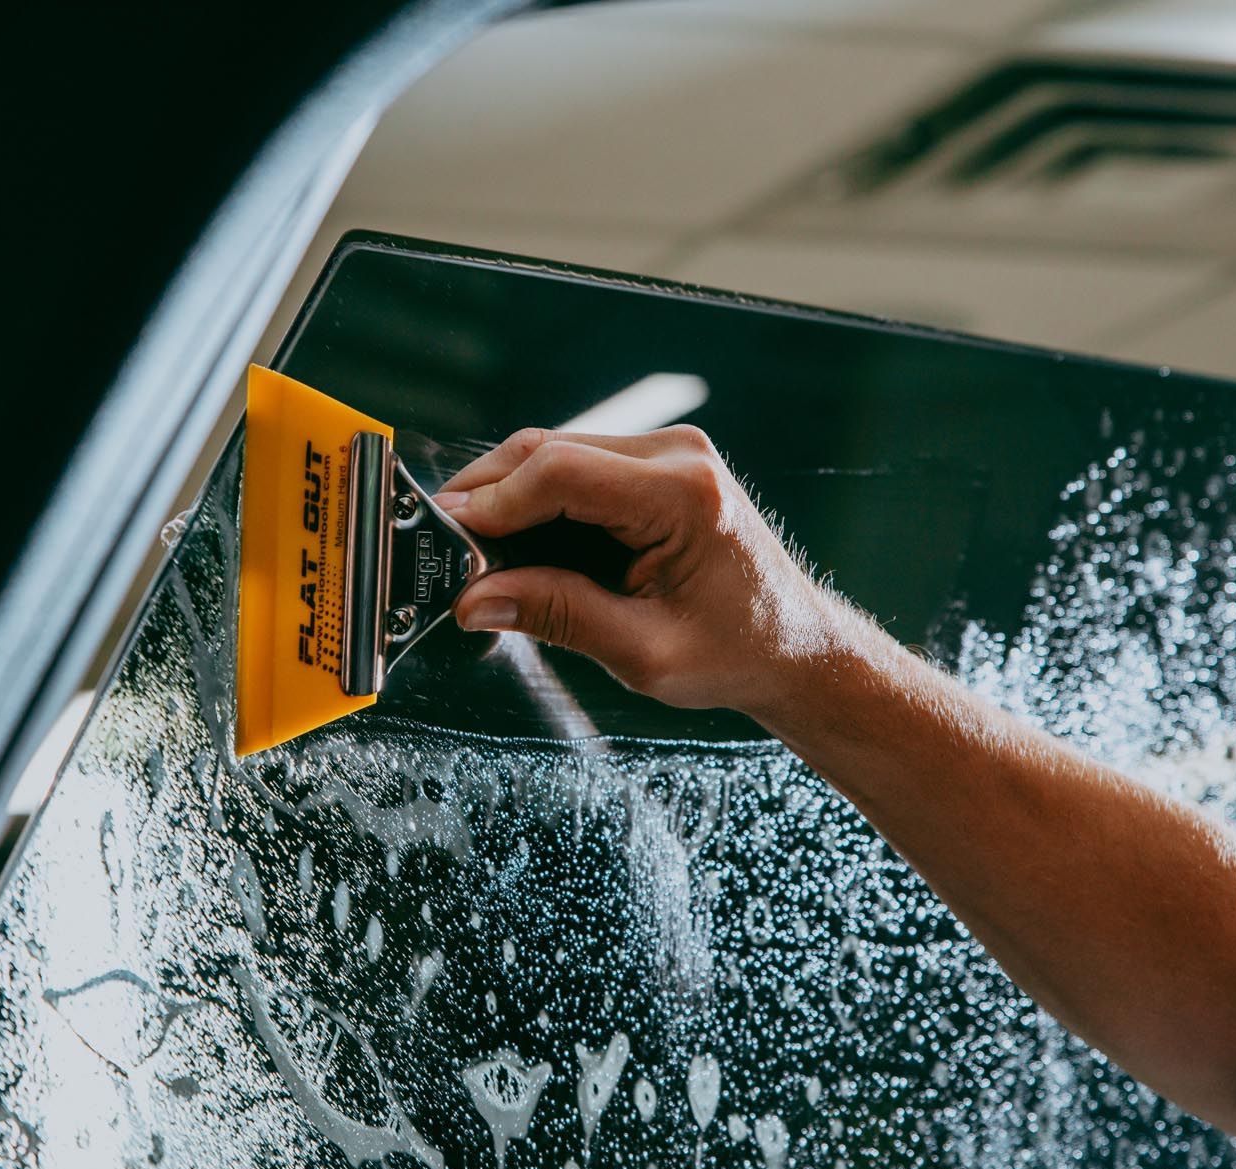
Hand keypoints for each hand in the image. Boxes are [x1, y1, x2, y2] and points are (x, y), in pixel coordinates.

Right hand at [435, 426, 849, 719]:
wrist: (795, 645)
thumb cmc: (737, 653)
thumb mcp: (643, 651)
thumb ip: (558, 616)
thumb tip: (474, 600)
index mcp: (684, 496)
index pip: (560, 472)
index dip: (493, 503)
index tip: (447, 538)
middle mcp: (677, 456)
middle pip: (547, 449)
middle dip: (486, 495)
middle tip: (441, 545)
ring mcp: (667, 452)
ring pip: (553, 451)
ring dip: (506, 495)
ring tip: (470, 550)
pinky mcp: (655, 464)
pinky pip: (574, 465)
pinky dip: (534, 498)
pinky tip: (511, 540)